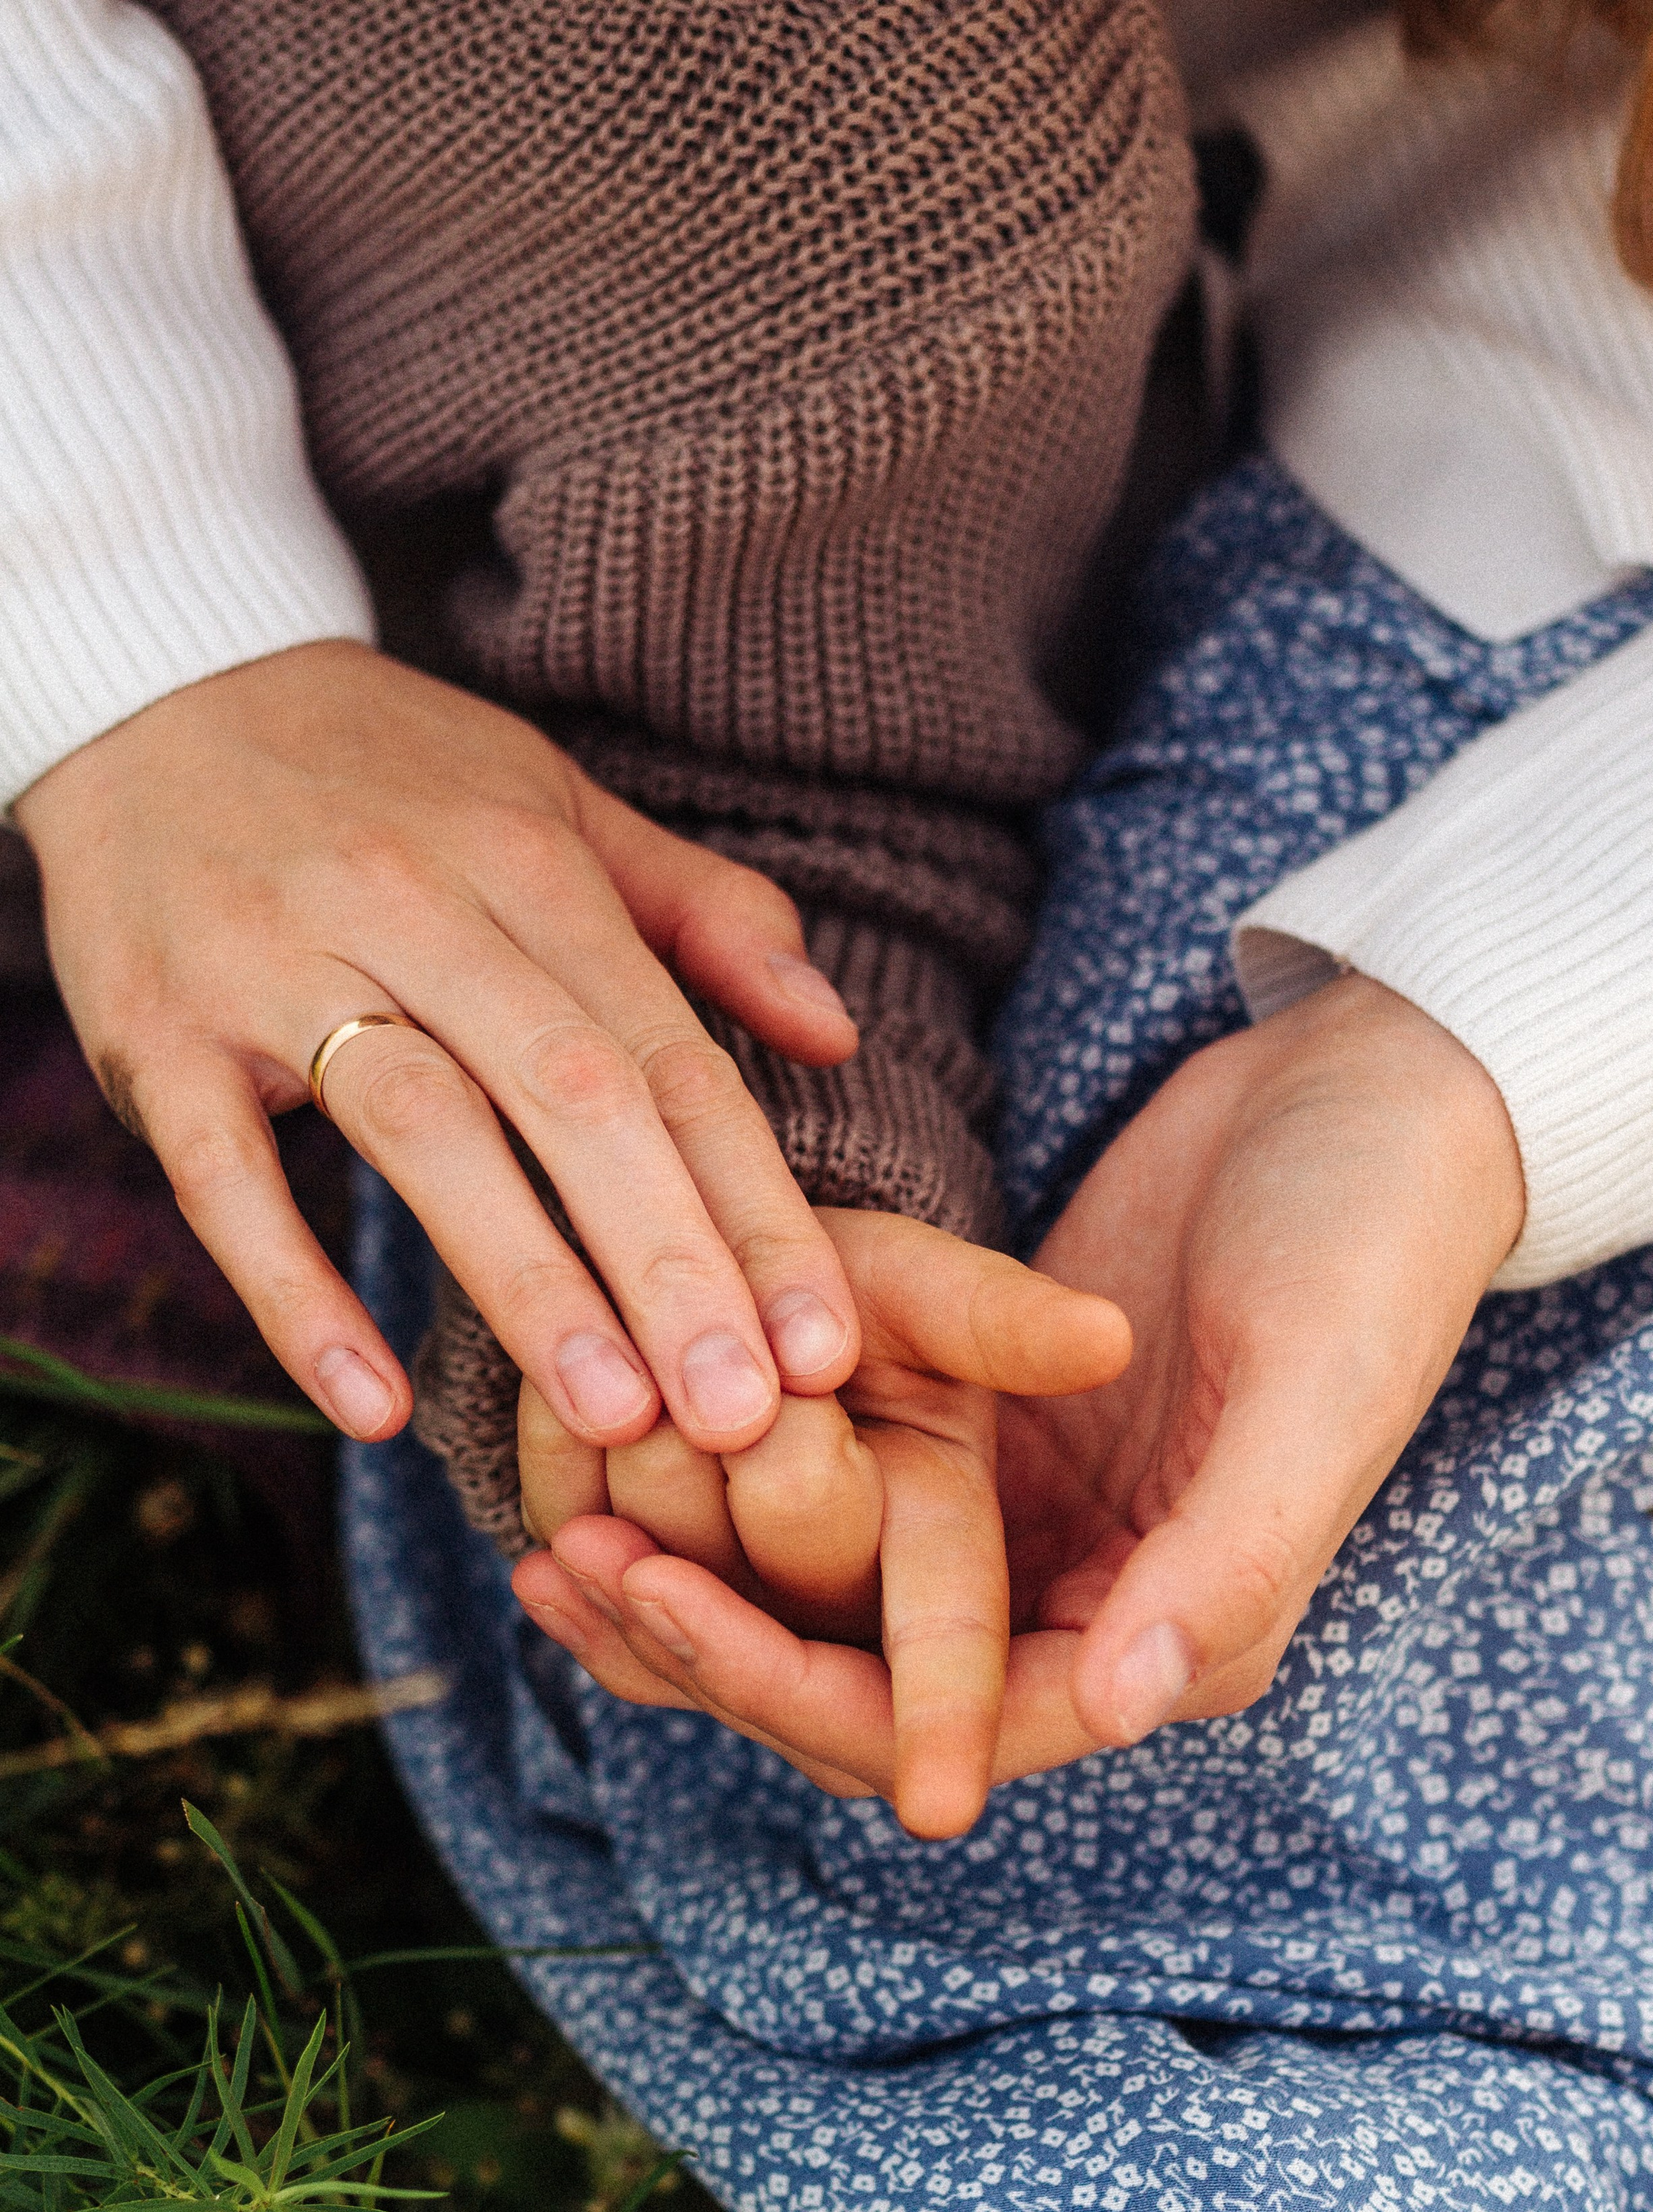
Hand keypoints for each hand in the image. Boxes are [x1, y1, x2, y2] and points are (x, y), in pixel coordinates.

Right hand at [18, 641, 863, 1448]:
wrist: (152, 688)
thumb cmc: (387, 779)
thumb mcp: (557, 806)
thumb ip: (704, 919)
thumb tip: (835, 1035)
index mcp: (530, 867)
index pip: (670, 1059)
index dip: (755, 1208)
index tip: (821, 1345)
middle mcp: (415, 908)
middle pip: (571, 1096)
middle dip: (668, 1265)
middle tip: (740, 1415)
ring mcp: (276, 968)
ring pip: (424, 1130)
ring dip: (526, 1281)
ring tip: (612, 1417)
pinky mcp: (160, 1031)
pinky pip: (227, 1178)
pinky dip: (296, 1293)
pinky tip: (374, 1406)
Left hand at [513, 976, 1523, 1804]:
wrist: (1371, 1103)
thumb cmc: (1364, 1244)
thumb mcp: (1308, 1393)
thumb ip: (1223, 1560)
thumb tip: (1115, 1706)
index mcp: (1172, 1635)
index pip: (950, 1727)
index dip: (794, 1689)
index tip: (660, 1611)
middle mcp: (1089, 1611)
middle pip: (863, 1692)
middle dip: (717, 1651)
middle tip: (572, 1567)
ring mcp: (1030, 1530)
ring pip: (828, 1618)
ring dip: (701, 1594)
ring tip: (552, 1537)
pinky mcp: (984, 1444)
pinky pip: (833, 1517)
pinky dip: (728, 1510)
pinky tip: (610, 1471)